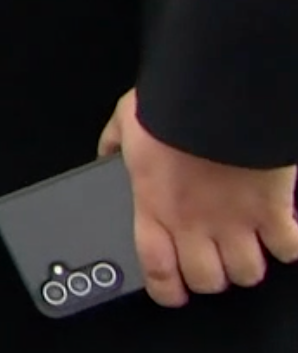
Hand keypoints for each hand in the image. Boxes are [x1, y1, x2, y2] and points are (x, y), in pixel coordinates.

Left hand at [100, 87, 297, 306]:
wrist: (218, 93)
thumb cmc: (171, 105)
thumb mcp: (128, 120)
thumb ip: (115, 143)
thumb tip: (106, 154)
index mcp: (154, 205)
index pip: (157, 269)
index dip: (166, 289)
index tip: (173, 291)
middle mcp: (195, 223)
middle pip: (208, 281)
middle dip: (211, 276)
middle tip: (212, 259)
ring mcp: (237, 222)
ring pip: (248, 273)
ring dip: (248, 263)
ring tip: (246, 245)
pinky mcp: (274, 212)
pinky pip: (289, 249)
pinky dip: (289, 244)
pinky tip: (282, 230)